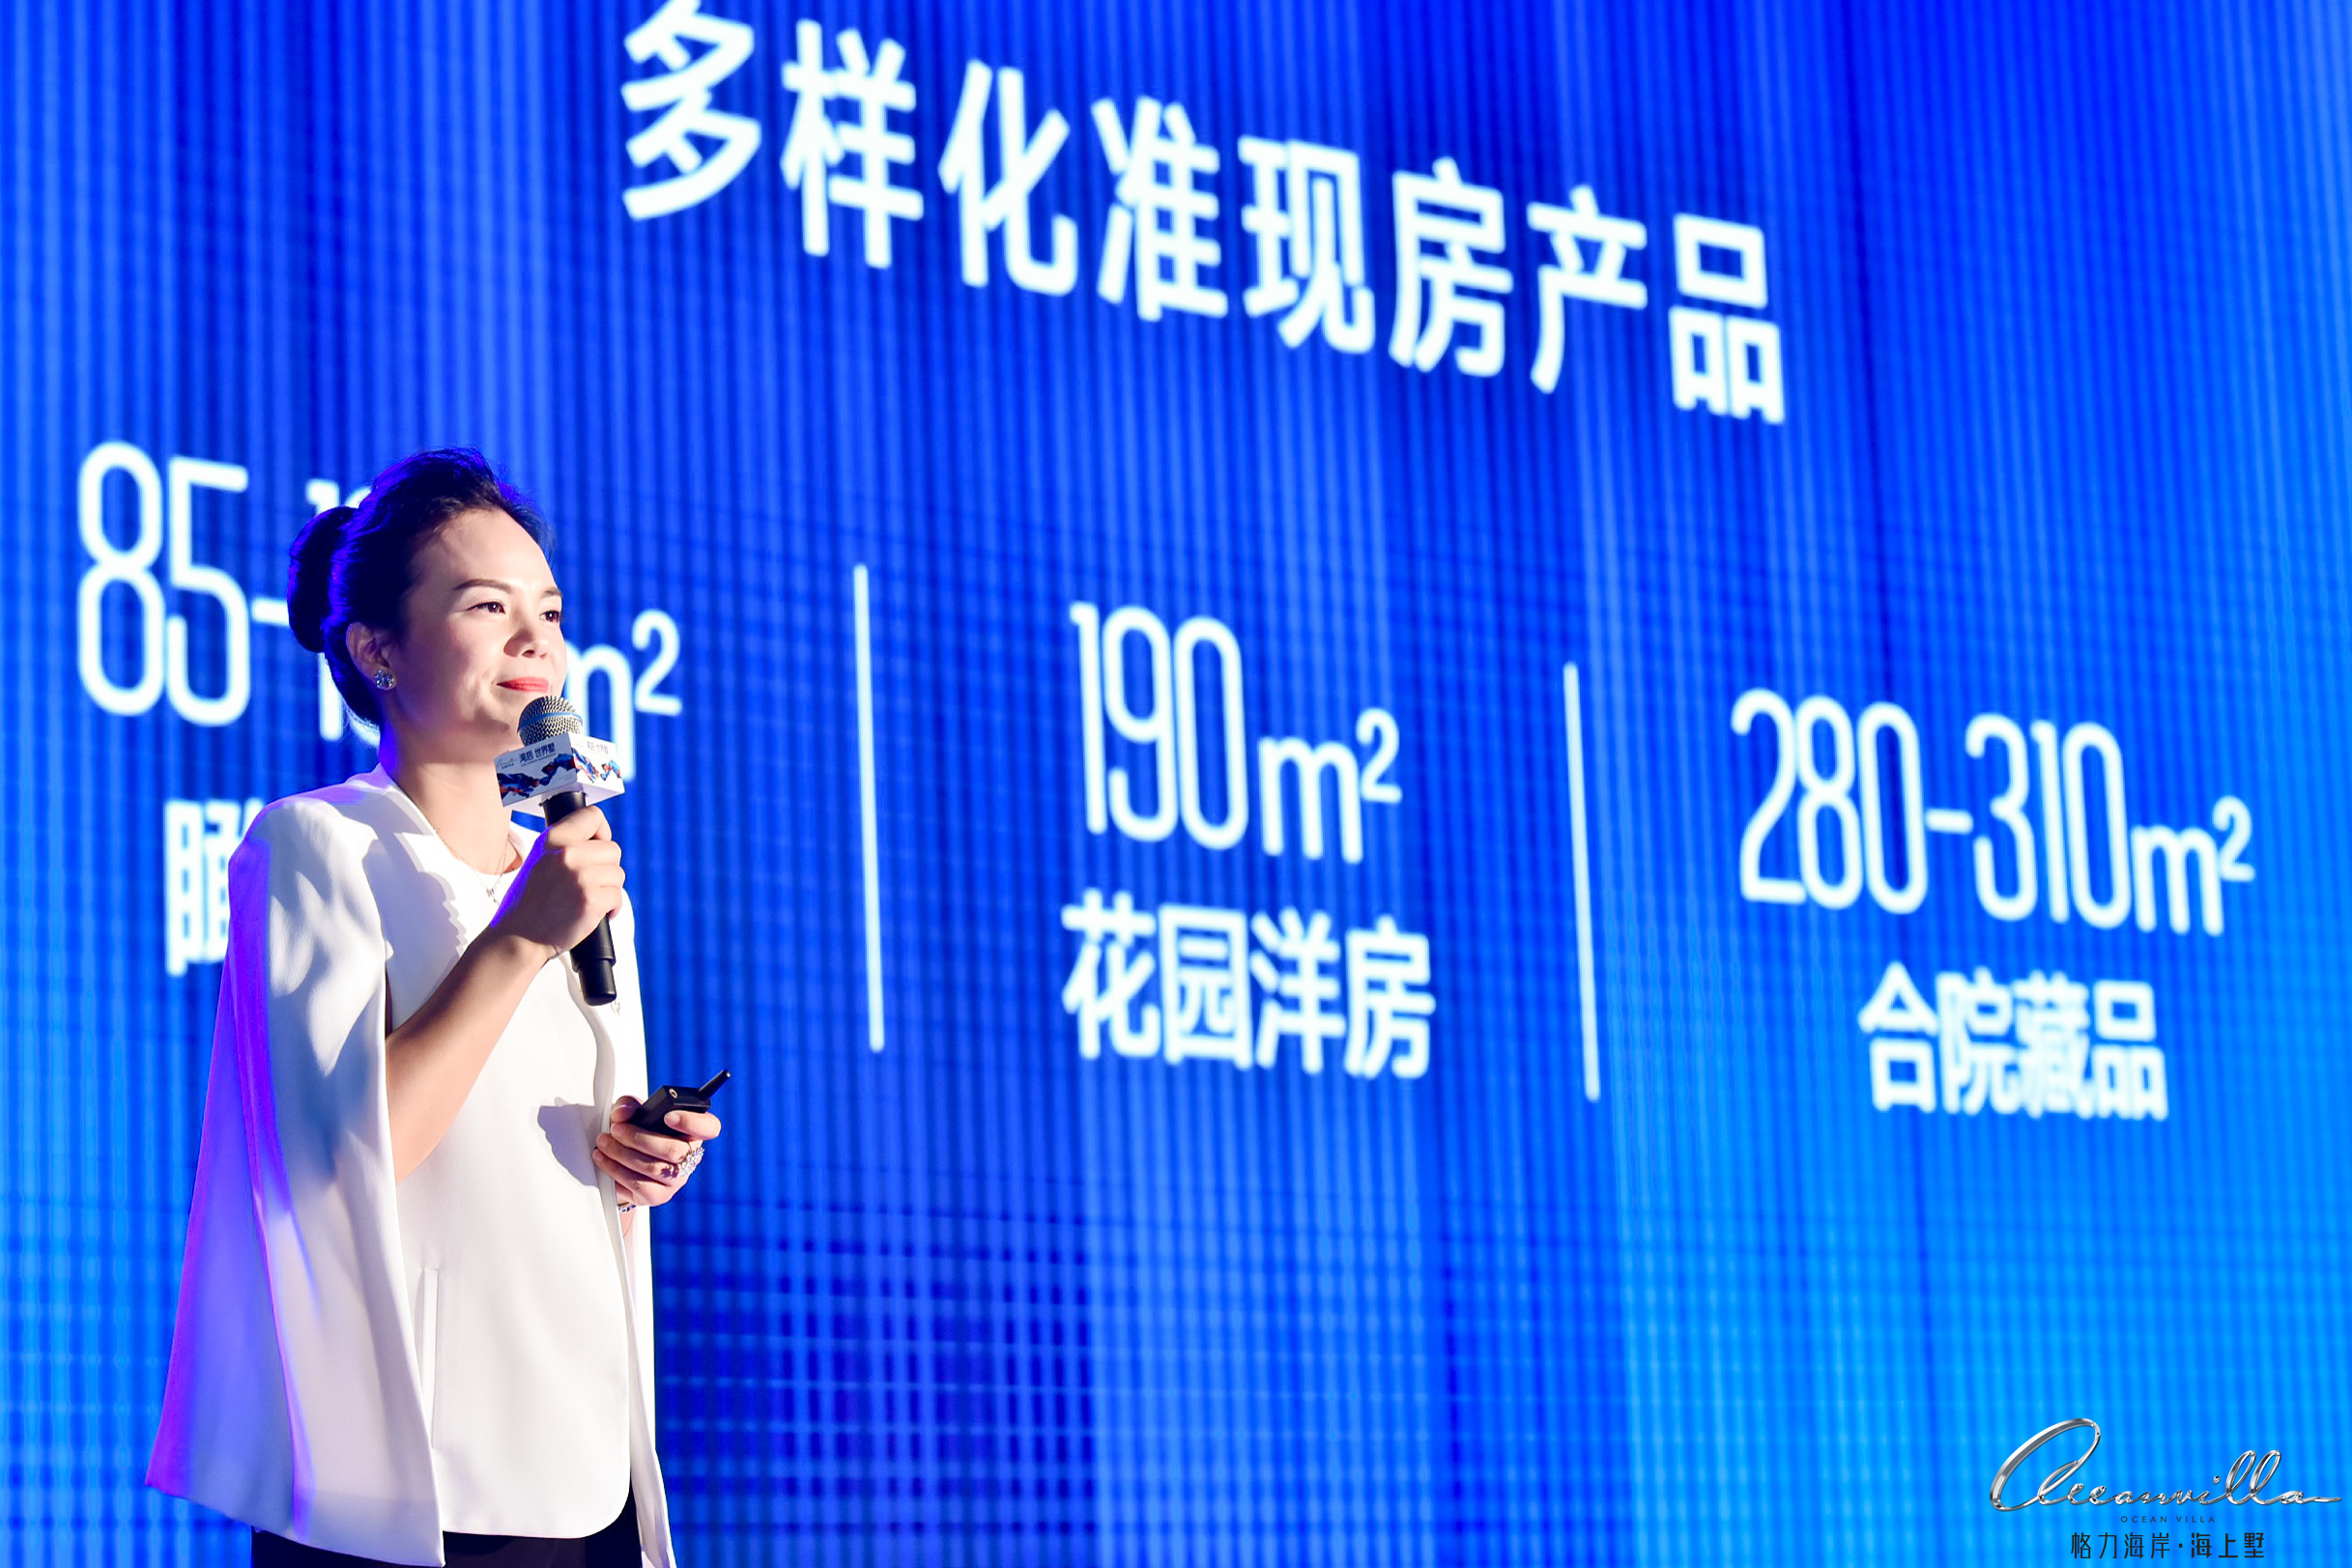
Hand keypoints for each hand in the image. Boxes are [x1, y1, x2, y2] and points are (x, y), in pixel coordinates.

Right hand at [490, 805, 622, 960]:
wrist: (518, 937)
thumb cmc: (529, 902)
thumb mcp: (540, 860)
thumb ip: (566, 846)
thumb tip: (600, 840)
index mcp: (553, 838)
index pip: (593, 815)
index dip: (601, 832)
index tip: (597, 846)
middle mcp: (567, 852)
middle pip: (613, 849)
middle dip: (606, 868)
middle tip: (587, 884)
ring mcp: (581, 875)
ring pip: (618, 874)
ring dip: (608, 890)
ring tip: (585, 900)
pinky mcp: (592, 899)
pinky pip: (618, 897)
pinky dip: (611, 909)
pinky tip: (592, 914)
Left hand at [594, 1096, 720, 1209]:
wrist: (625, 1164)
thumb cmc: (636, 1134)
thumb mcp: (632, 1114)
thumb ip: (627, 1106)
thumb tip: (623, 1113)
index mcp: (692, 1133)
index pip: (710, 1128)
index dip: (692, 1122)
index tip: (668, 1116)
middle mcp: (690, 1158)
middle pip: (674, 1150)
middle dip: (638, 1138)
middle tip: (616, 1130)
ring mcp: (676, 1180)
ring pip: (653, 1168)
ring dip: (621, 1153)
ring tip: (603, 1143)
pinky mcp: (658, 1196)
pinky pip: (638, 1186)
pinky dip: (616, 1171)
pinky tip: (604, 1160)